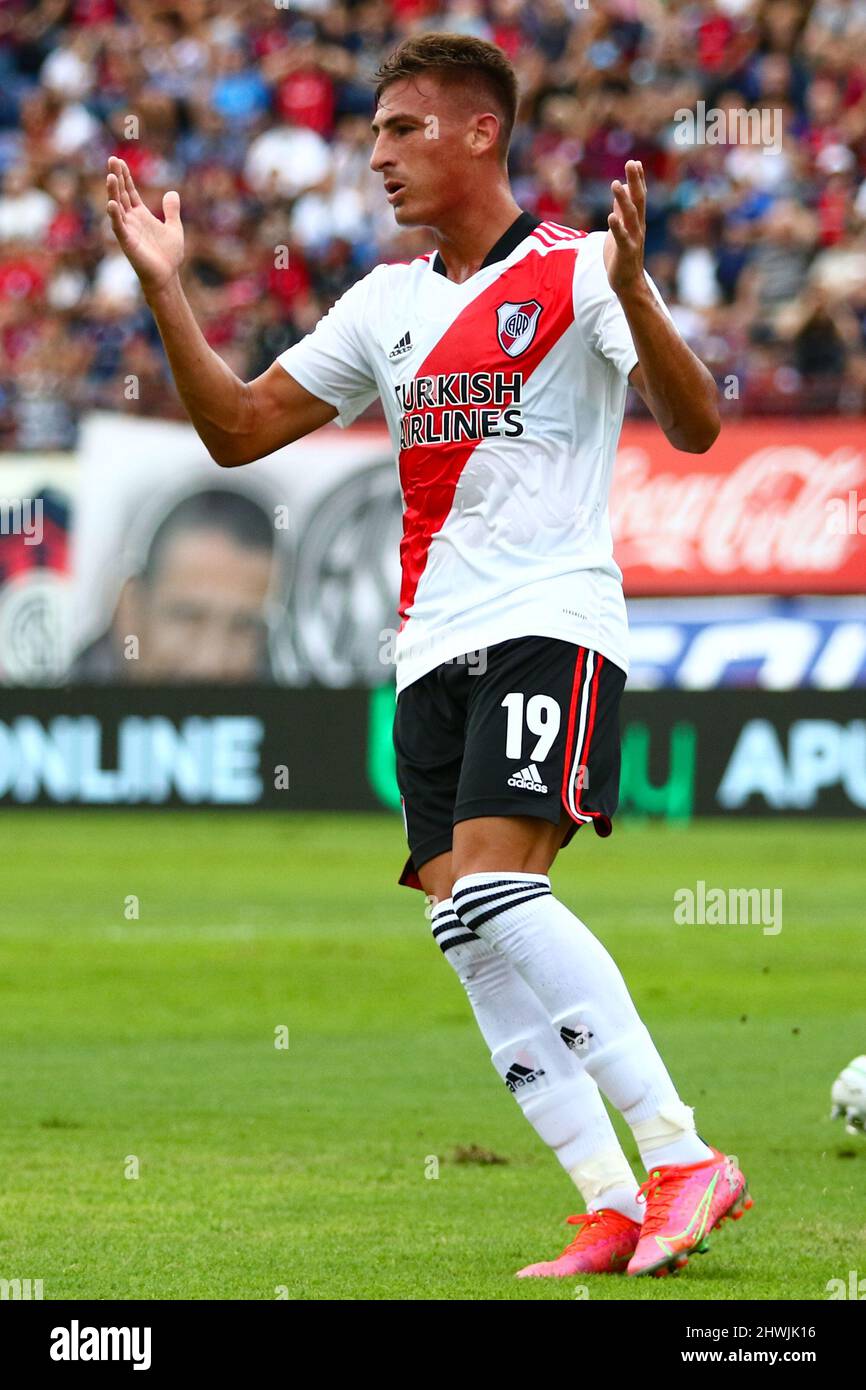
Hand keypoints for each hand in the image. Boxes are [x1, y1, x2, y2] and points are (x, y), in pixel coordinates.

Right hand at [106, 156, 183, 296]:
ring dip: (113, 192)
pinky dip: (115, 215)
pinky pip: (119, 227)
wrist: (167, 277)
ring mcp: (128, 230)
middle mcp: (132, 220)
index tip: (119, 160)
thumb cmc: (169, 256)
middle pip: (121, 194)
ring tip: (111, 176)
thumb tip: (172, 193)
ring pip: (117, 207)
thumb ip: (172, 211)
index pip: (130, 191)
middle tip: (112, 159)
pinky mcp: (127, 242)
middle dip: (117, 177)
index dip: (125, 176)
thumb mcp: (174, 228)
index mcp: (141, 215)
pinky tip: (111, 203)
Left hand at [605, 159, 646, 299]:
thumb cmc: (623, 257)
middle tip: (632, 163)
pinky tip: (611, 216)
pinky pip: (621, 238)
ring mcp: (633, 239)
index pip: (639, 197)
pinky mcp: (625, 252)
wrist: (628, 284)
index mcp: (636, 222)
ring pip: (630, 216)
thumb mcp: (621, 229)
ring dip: (623, 199)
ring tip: (616, 184)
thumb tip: (621, 193)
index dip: (638, 180)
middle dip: (635, 182)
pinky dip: (617, 227)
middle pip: (638, 201)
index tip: (635, 162)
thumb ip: (621, 212)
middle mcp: (638, 228)